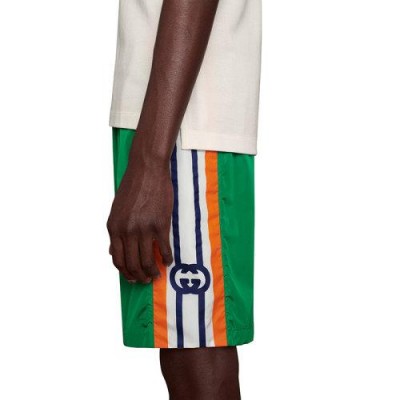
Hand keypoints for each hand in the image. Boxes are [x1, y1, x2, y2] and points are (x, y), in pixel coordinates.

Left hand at [107, 146, 173, 282]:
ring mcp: (144, 229)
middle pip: (132, 264)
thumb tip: (113, 251)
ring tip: (156, 275)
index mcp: (114, 227)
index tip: (132, 278)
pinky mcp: (160, 225)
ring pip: (147, 261)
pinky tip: (168, 261)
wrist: (147, 169)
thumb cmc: (132, 187)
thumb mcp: (117, 210)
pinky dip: (167, 259)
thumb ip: (116, 231)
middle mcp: (127, 231)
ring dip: (152, 272)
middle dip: (139, 277)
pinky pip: (164, 249)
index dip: (125, 272)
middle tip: (146, 280)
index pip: (117, 259)